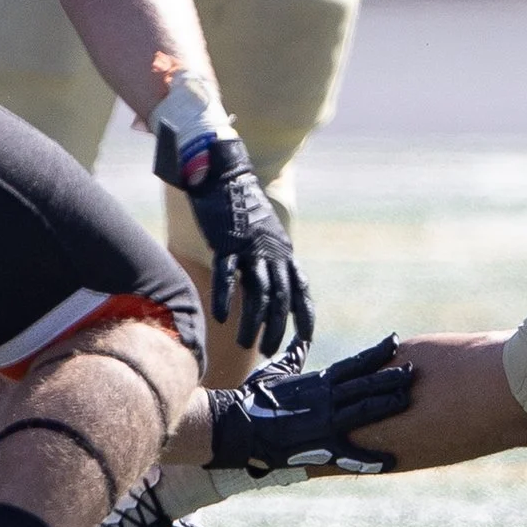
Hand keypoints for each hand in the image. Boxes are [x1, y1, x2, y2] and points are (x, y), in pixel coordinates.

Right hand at [189, 145, 309, 354]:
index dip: (304, 315)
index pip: (300, 290)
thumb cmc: (243, 210)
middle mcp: (272, 253)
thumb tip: (266, 287)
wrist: (226, 175)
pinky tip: (221, 317)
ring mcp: (250, 248)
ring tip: (246, 344)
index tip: (305, 338)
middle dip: (277, 328)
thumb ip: (267, 260)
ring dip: (252, 322)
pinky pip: (227, 274)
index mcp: (283, 253)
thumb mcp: (264, 236)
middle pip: (280, 298)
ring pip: (257, 292)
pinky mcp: (227, 242)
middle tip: (269, 351)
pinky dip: (225, 297)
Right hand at [205, 335, 414, 475]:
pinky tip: (389, 462)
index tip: (397, 342)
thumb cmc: (252, 397)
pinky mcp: (319, 445)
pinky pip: (350, 453)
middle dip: (392, 378)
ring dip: (387, 405)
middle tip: (415, 371)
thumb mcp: (275, 370)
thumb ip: (294, 355)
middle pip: (367, 384)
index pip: (356, 362)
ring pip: (364, 410)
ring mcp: (325, 421)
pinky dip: (369, 459)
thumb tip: (301, 338)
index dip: (378, 352)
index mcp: (318, 380)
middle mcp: (326, 397)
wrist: (235, 425)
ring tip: (410, 400)